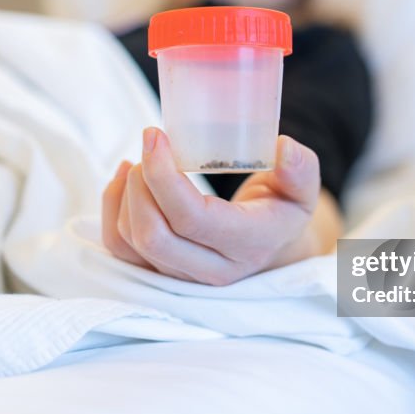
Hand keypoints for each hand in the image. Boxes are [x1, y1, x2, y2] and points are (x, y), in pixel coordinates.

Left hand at [101, 127, 325, 285]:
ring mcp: (182, 277)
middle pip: (154, 236)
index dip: (164, 176)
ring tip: (139, 161)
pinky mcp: (159, 273)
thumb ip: (300, 169)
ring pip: (131, 243)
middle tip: (150, 145)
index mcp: (248, 244)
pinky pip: (120, 249)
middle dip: (140, 184)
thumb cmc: (280, 211)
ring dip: (124, 195)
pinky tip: (125, 180)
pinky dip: (113, 209)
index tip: (156, 137)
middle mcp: (212, 270)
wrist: (270, 251)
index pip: (193, 218)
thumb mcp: (302, 190)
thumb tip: (284, 149)